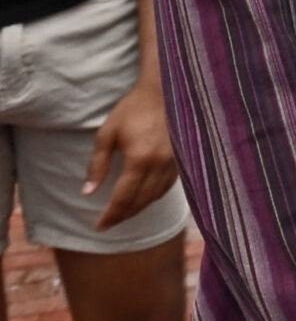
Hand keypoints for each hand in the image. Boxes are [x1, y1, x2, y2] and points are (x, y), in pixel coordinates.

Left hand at [87, 79, 177, 231]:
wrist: (163, 93)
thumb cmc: (132, 110)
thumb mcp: (107, 134)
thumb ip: (97, 165)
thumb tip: (88, 192)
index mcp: (139, 160)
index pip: (123, 197)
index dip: (110, 215)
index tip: (99, 226)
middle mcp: (159, 166)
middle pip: (140, 201)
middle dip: (123, 216)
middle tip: (109, 224)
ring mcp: (174, 164)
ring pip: (155, 197)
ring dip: (138, 209)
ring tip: (124, 214)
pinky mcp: (182, 161)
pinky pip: (167, 187)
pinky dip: (153, 197)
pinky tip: (144, 198)